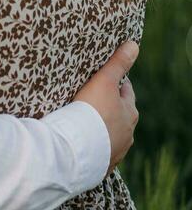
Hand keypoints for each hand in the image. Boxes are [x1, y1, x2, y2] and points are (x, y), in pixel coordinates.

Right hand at [74, 41, 139, 172]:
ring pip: (111, 135)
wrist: (76, 149)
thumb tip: (134, 45)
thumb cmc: (91, 111)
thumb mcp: (104, 81)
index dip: (117, 83)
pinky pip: (98, 151)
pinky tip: (83, 141)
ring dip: (102, 128)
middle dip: (110, 107)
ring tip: (86, 122)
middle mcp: (127, 134)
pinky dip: (93, 145)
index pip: (126, 92)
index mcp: (129, 113)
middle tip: (94, 98)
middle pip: (120, 115)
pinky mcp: (101, 164)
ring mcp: (115, 151)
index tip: (107, 78)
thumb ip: (118, 63)